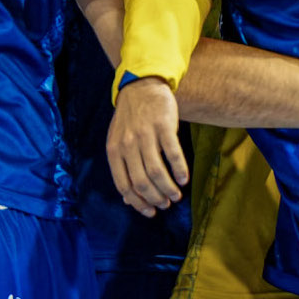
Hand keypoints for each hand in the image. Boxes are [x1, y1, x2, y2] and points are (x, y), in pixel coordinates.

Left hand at [106, 76, 186, 216]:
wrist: (141, 87)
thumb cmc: (130, 119)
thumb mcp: (118, 141)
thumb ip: (121, 167)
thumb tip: (127, 199)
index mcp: (114, 151)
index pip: (124, 186)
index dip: (138, 203)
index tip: (151, 212)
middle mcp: (128, 145)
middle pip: (142, 182)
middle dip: (155, 198)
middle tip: (166, 204)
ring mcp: (145, 135)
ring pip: (157, 172)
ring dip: (168, 188)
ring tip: (176, 196)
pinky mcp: (163, 126)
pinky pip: (173, 154)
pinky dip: (179, 170)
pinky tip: (184, 179)